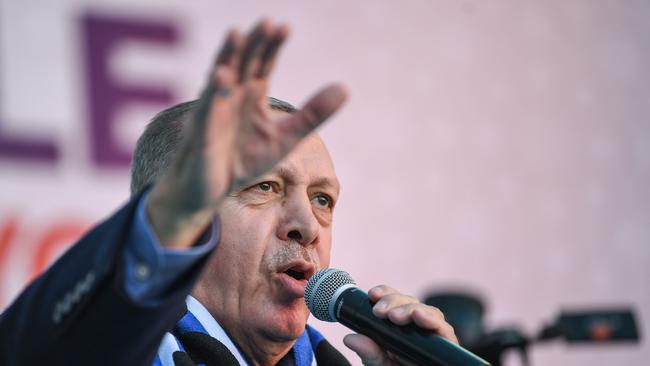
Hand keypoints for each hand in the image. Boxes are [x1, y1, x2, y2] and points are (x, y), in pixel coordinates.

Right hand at [147, 19, 346, 247]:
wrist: (214, 189)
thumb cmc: (245, 160)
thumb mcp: (287, 137)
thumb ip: (313, 113)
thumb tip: (346, 88)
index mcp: (252, 95)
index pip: (263, 64)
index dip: (273, 46)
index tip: (285, 27)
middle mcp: (232, 96)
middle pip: (243, 62)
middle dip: (254, 43)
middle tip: (268, 22)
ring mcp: (215, 110)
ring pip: (221, 76)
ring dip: (228, 55)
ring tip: (237, 33)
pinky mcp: (203, 130)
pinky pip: (208, 107)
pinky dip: (214, 91)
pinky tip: (221, 75)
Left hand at [343, 285, 457, 365]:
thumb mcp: (380, 365)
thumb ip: (369, 353)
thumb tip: (351, 338)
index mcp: (400, 327)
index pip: (394, 301)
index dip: (385, 293)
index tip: (372, 294)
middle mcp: (417, 327)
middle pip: (409, 302)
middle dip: (393, 301)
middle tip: (379, 311)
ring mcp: (432, 334)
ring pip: (425, 310)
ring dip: (409, 309)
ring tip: (395, 316)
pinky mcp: (447, 344)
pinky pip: (444, 328)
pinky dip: (432, 320)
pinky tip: (419, 316)